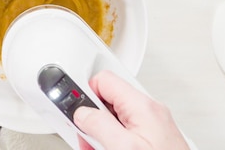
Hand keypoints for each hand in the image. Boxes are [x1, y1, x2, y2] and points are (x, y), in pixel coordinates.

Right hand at [73, 70, 189, 149]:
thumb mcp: (123, 147)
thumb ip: (99, 124)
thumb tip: (82, 112)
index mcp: (142, 106)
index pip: (104, 80)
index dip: (85, 94)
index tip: (73, 111)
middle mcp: (149, 112)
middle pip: (108, 102)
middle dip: (92, 121)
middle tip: (87, 140)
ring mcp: (152, 127)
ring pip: (114, 121)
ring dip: (100, 136)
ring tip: (97, 149)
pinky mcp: (152, 141)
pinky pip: (124, 134)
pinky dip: (111, 143)